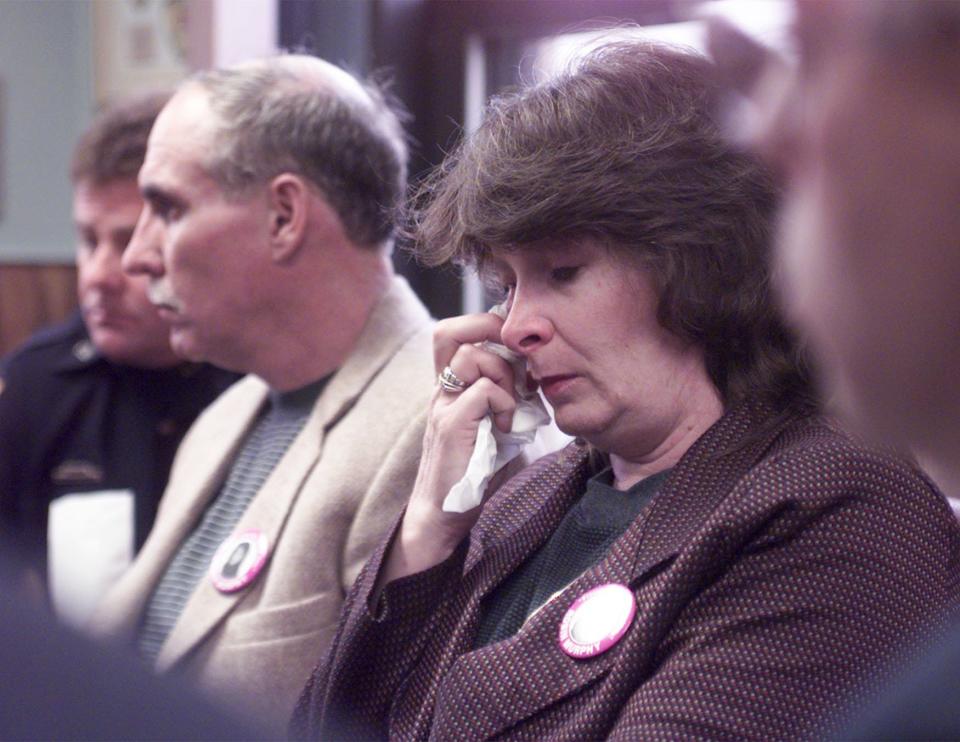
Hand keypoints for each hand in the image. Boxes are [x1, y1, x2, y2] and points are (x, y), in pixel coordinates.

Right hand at [382, 313, 519, 583]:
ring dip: (504, 375)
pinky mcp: (451, 426)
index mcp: (450, 388)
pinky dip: (504, 403)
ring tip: (512, 404)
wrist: (442, 515)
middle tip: (516, 364)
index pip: (453, 333)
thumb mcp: (493, 427)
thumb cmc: (471, 474)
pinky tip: (507, 427)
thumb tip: (537, 377)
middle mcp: (441, 391)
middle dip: (490, 333)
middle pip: (450, 331)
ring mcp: (443, 406)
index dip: (484, 324)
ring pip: (474, 356)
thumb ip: (505, 399)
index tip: (514, 345)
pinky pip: (483, 391)